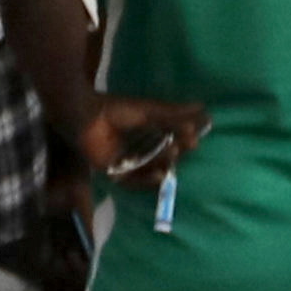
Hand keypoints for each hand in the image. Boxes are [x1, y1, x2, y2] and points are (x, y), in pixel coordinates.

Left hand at [72, 92, 207, 190]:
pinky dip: (147, 180)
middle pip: (162, 157)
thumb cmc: (115, 109)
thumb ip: (174, 114)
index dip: (183, 140)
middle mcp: (137, 150)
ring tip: (174, 151)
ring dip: (164, 162)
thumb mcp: (150, 111)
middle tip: (189, 145)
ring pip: (150, 169)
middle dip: (176, 152)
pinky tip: (160, 175)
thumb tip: (203, 109)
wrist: (86, 115)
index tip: (197, 137)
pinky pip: (133, 182)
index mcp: (145, 135)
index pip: (170, 141)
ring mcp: (126, 162)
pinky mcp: (114, 173)